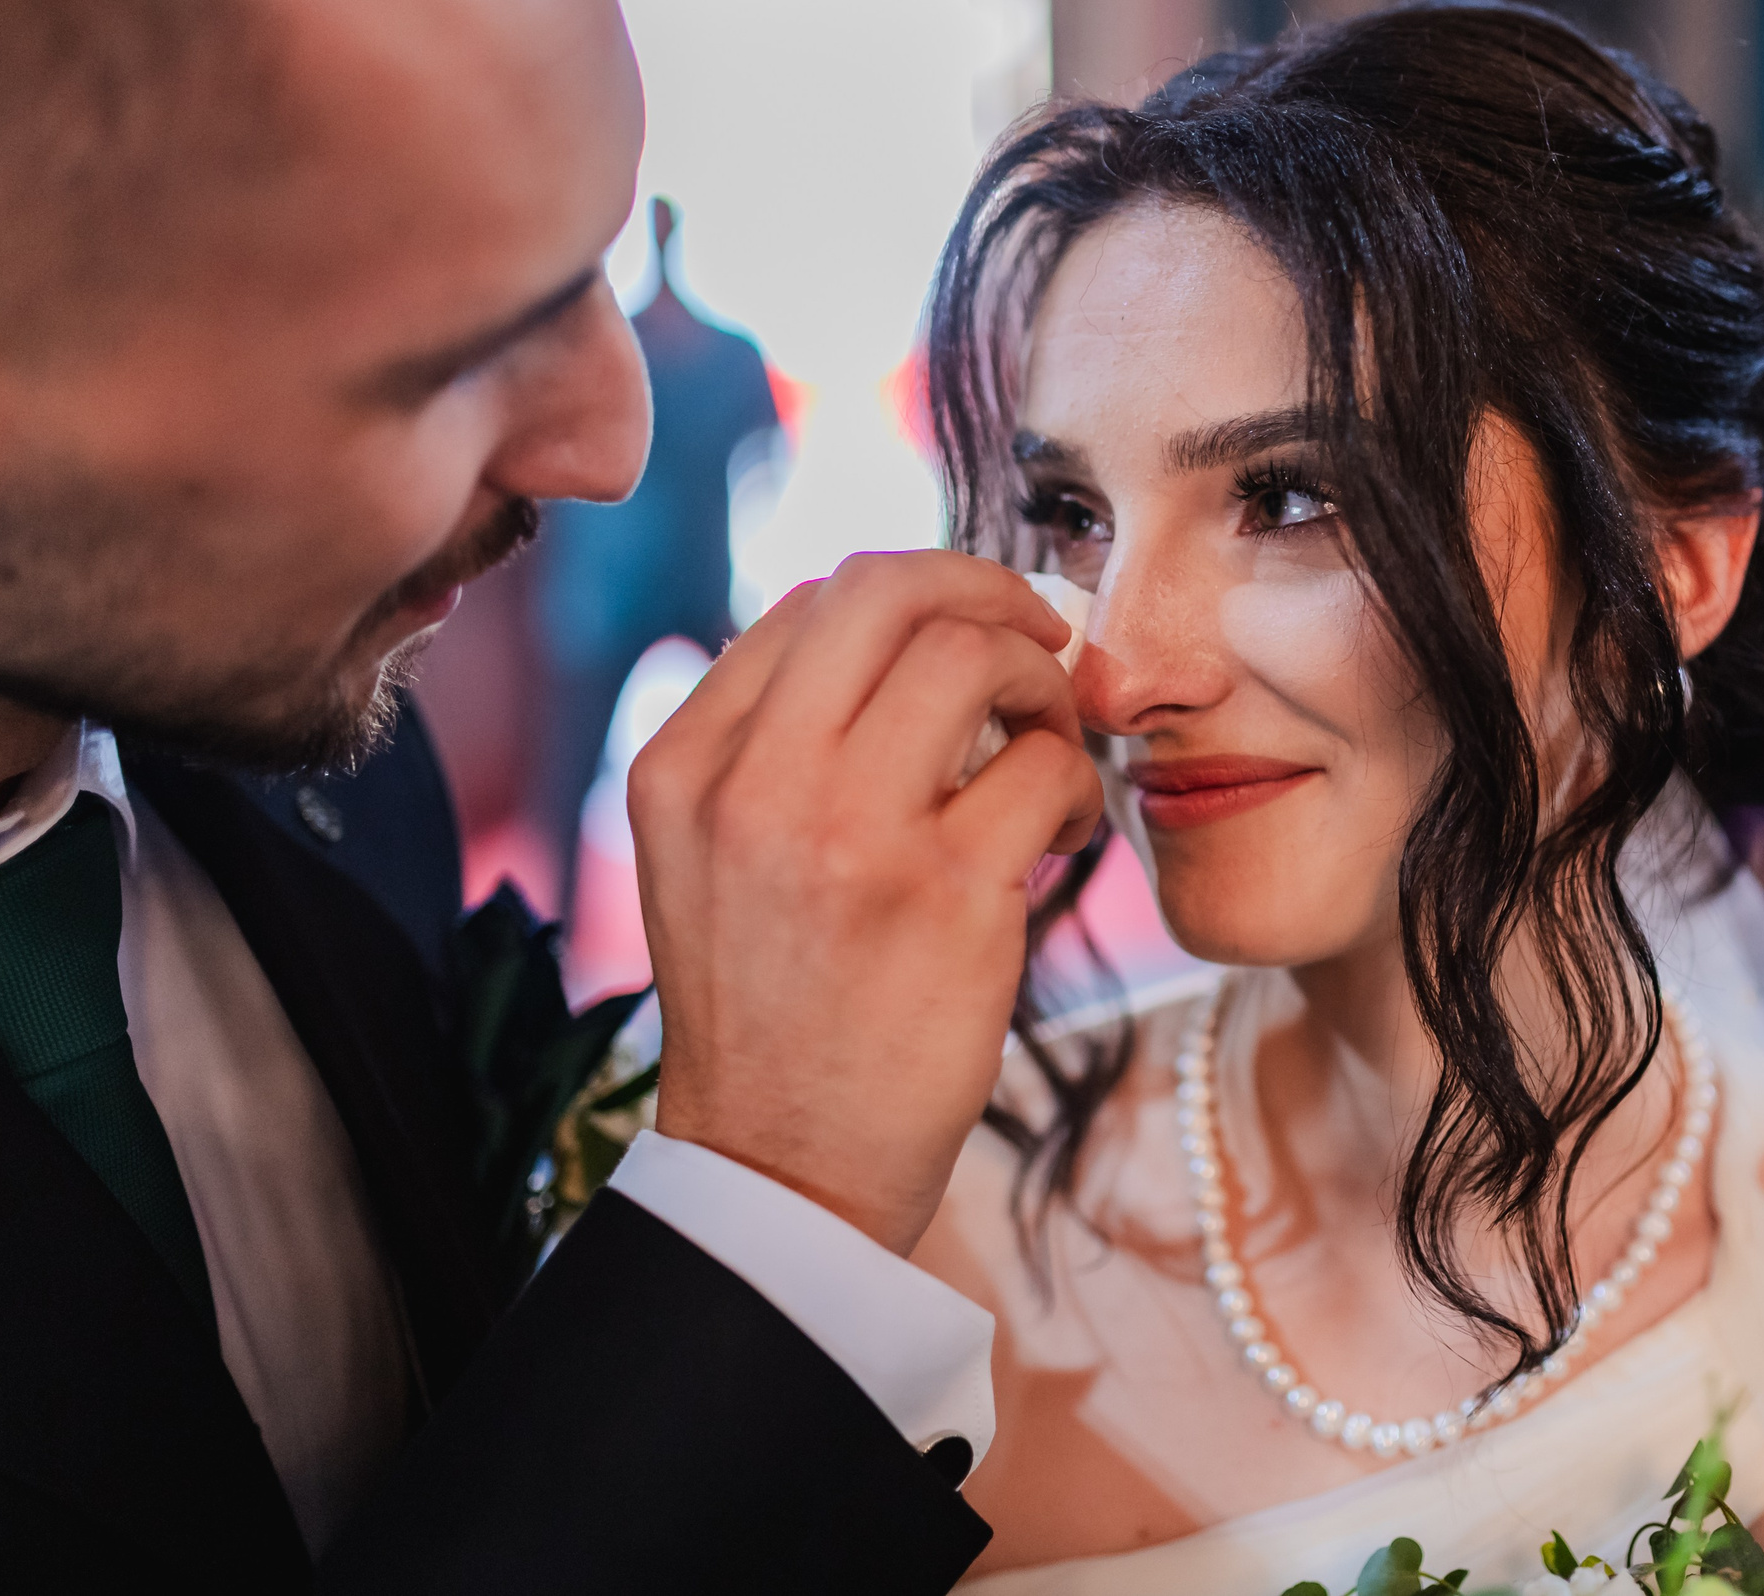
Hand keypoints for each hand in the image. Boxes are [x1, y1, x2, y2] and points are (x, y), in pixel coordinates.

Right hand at [628, 550, 1103, 1254]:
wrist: (783, 1172)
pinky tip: (1066, 828)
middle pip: (889, 592)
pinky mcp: (946, 898)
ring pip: (974, 657)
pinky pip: (1045, 768)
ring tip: (1049, 749)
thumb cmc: (772, 1009)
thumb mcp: (707, 860)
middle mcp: (754, 786)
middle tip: (1040, 639)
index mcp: (685, 767)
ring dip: (1041, 686)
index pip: (812, 602)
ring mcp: (849, 837)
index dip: (916, 594)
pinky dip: (1078, 780)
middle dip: (988, 590)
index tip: (968, 632)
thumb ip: (768, 746)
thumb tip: (894, 633)